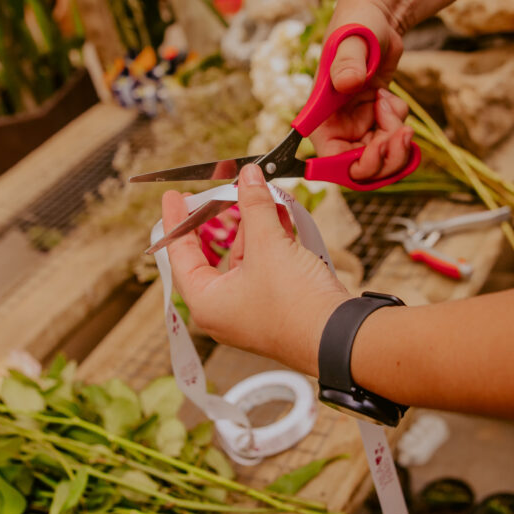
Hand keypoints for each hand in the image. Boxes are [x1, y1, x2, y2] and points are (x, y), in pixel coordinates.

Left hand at [162, 165, 350, 374]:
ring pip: (242, 260)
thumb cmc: (295, 303)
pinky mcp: (275, 307)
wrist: (340, 337)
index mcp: (206, 303)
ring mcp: (249, 310)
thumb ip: (254, 206)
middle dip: (219, 222)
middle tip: (210, 196)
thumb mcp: (269, 245)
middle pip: (211, 256)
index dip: (176, 221)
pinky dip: (269, 243)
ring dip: (251, 228)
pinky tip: (279, 217)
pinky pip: (263, 268)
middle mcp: (223, 311)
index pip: (180, 255)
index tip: (174, 198)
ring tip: (258, 197)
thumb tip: (248, 177)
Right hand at [310, 0, 413, 180]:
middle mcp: (337, 128)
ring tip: (396, 108)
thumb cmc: (358, 24)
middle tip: (401, 131)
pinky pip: (392, 144)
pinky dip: (401, 129)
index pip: (330, 162)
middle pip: (360, 169)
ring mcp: (358, 128)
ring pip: (380, 161)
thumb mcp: (352, 40)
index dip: (355, 166)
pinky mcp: (377, 123)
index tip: (377, 149)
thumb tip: (346, 83)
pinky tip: (394, 101)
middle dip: (385, 157)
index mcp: (321, 118)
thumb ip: (347, 63)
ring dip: (396, 144)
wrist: (379, 18)